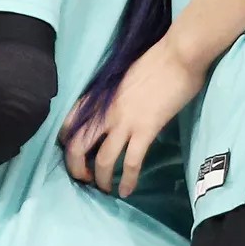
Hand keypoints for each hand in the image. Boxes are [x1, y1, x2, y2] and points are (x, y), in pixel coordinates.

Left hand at [62, 38, 203, 198]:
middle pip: (77, 146)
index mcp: (99, 96)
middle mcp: (105, 111)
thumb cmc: (156, 60)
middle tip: (84, 179)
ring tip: (105, 190)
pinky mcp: (146, 130)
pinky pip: (131, 162)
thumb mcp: (124, 77)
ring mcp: (124, 121)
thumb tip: (113, 109)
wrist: (178, 55)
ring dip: (100, 180)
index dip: (65, 142)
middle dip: (76, 168)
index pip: (69, 122)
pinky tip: (127, 191)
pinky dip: (127, 180)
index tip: (73, 153)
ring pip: (102, 160)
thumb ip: (113, 96)